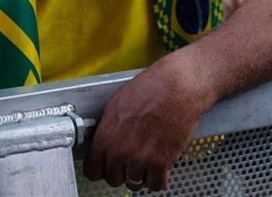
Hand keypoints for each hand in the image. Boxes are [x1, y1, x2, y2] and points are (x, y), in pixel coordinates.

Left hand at [83, 50, 214, 190]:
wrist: (179, 86)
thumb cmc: (151, 88)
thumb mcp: (117, 104)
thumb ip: (108, 130)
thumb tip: (105, 143)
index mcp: (105, 137)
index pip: (93, 171)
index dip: (102, 168)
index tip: (108, 166)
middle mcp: (120, 152)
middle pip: (114, 179)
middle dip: (123, 170)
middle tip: (133, 158)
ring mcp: (140, 159)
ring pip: (135, 183)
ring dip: (142, 173)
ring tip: (149, 158)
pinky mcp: (161, 162)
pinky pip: (156, 185)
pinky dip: (159, 178)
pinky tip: (161, 166)